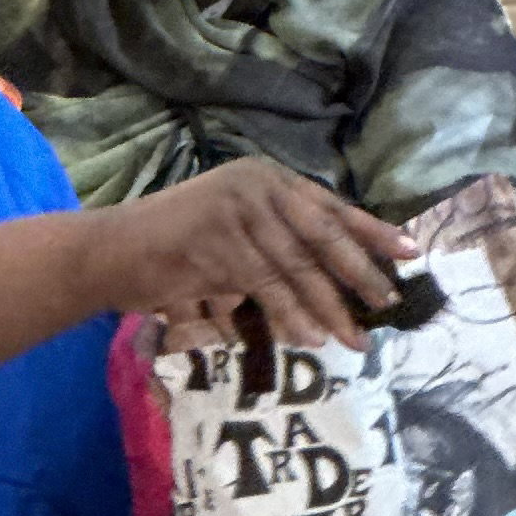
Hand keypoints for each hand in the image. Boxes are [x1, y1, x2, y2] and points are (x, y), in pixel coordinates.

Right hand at [87, 158, 414, 355]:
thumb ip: (271, 243)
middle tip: (389, 301)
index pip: (329, 206)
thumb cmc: (166, 249)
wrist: (108, 253)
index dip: (370, 230)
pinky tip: (309, 337)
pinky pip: (268, 286)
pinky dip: (291, 315)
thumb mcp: (228, 234)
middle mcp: (256, 186)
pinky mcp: (220, 243)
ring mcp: (238, 212)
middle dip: (360, 272)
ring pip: (298, 267)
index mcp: (263, 178)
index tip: (408, 252)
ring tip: (352, 338)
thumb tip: (325, 278)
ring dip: (329, 307)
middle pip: (322, 234)